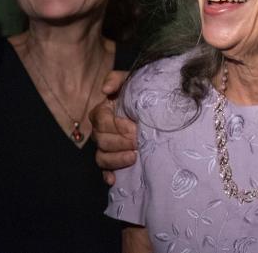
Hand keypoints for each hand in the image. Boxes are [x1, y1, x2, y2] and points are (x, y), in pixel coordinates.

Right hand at [90, 69, 137, 184]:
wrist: (157, 105)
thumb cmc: (143, 92)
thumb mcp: (133, 80)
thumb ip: (118, 78)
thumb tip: (106, 90)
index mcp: (104, 110)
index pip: (100, 119)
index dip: (116, 125)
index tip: (135, 127)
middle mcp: (102, 130)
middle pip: (101, 140)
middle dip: (120, 142)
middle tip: (138, 142)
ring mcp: (107, 146)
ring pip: (101, 156)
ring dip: (116, 159)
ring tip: (134, 157)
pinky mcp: (113, 160)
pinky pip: (104, 170)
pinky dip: (108, 175)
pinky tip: (114, 179)